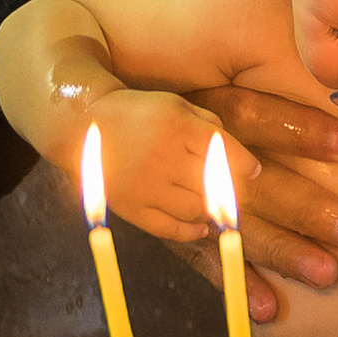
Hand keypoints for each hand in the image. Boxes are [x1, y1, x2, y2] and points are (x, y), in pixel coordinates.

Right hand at [88, 88, 247, 250]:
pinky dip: (190, 232)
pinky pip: (169, 229)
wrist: (84, 126)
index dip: (243, 165)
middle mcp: (162, 157)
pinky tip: (200, 227)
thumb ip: (208, 124)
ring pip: (196, 209)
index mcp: (176, 126)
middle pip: (213, 184)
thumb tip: (239, 160)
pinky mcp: (131, 208)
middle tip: (230, 192)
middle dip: (227, 191)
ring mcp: (145, 186)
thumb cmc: (138, 113)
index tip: (252, 171)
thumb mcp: (175, 103)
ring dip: (209, 211)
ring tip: (212, 207)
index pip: (222, 151)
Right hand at [183, 81, 337, 318]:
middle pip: (260, 185)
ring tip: (324, 273)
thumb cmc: (162, 109)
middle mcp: (197, 159)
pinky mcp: (162, 227)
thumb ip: (246, 118)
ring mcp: (177, 197)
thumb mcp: (202, 97)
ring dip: (282, 251)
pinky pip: (203, 259)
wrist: (87, 124)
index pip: (259, 118)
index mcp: (208, 116)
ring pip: (239, 229)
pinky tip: (267, 307)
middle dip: (309, 210)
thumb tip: (325, 136)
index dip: (303, 132)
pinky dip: (234, 282)